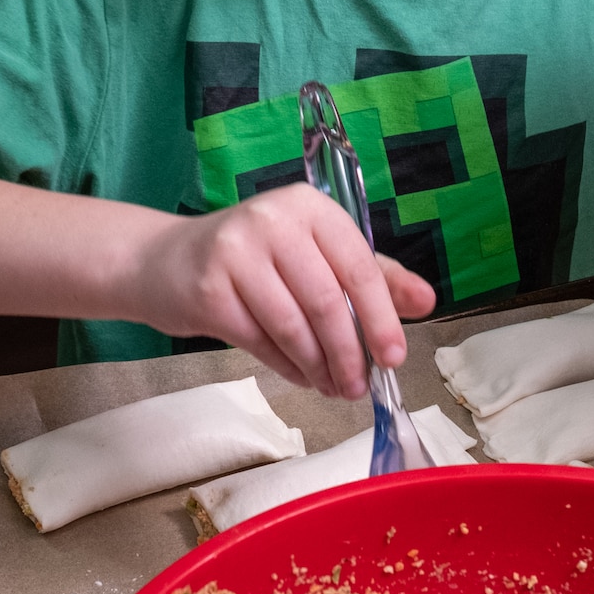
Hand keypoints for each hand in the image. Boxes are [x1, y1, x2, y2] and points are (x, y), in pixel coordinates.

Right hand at [134, 183, 435, 398]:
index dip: (382, 317)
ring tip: (334, 386)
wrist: (166, 262)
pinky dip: (288, 367)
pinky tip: (300, 375)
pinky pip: (261, 342)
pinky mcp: (208, 289)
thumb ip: (372, 275)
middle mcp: (273, 219)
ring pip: (294, 327)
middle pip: (328, 302)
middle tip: (360, 387)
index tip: (396, 357)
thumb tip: (427, 301)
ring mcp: (236, 252)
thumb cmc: (255, 258)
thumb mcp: (315, 253)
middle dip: (350, 354)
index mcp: (309, 206)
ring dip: (320, 368)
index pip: (359, 265)